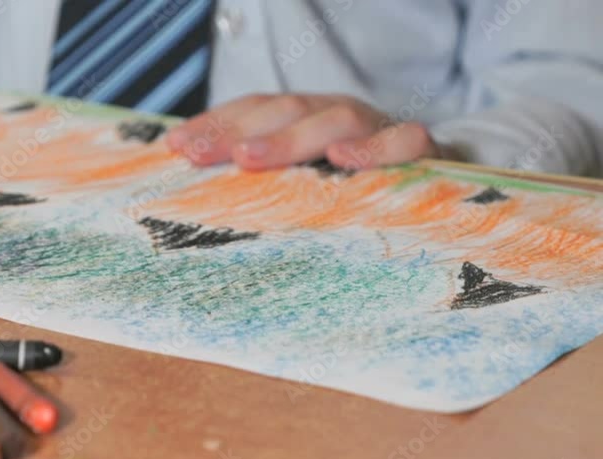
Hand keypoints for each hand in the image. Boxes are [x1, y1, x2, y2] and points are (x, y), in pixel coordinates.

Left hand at [166, 94, 442, 170]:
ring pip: (334, 118)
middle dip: (235, 130)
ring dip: (287, 137)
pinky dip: (374, 148)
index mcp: (305, 118)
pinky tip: (342, 159)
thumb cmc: (356, 190)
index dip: (214, 124)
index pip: (253, 111)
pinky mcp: (421, 153)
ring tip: (248, 157)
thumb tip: (201, 185)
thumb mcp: (306, 183)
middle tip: (197, 153)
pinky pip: (404, 142)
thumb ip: (266, 180)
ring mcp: (377, 128)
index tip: (175, 147)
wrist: (441, 183)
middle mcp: (336, 115)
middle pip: (283, 111)